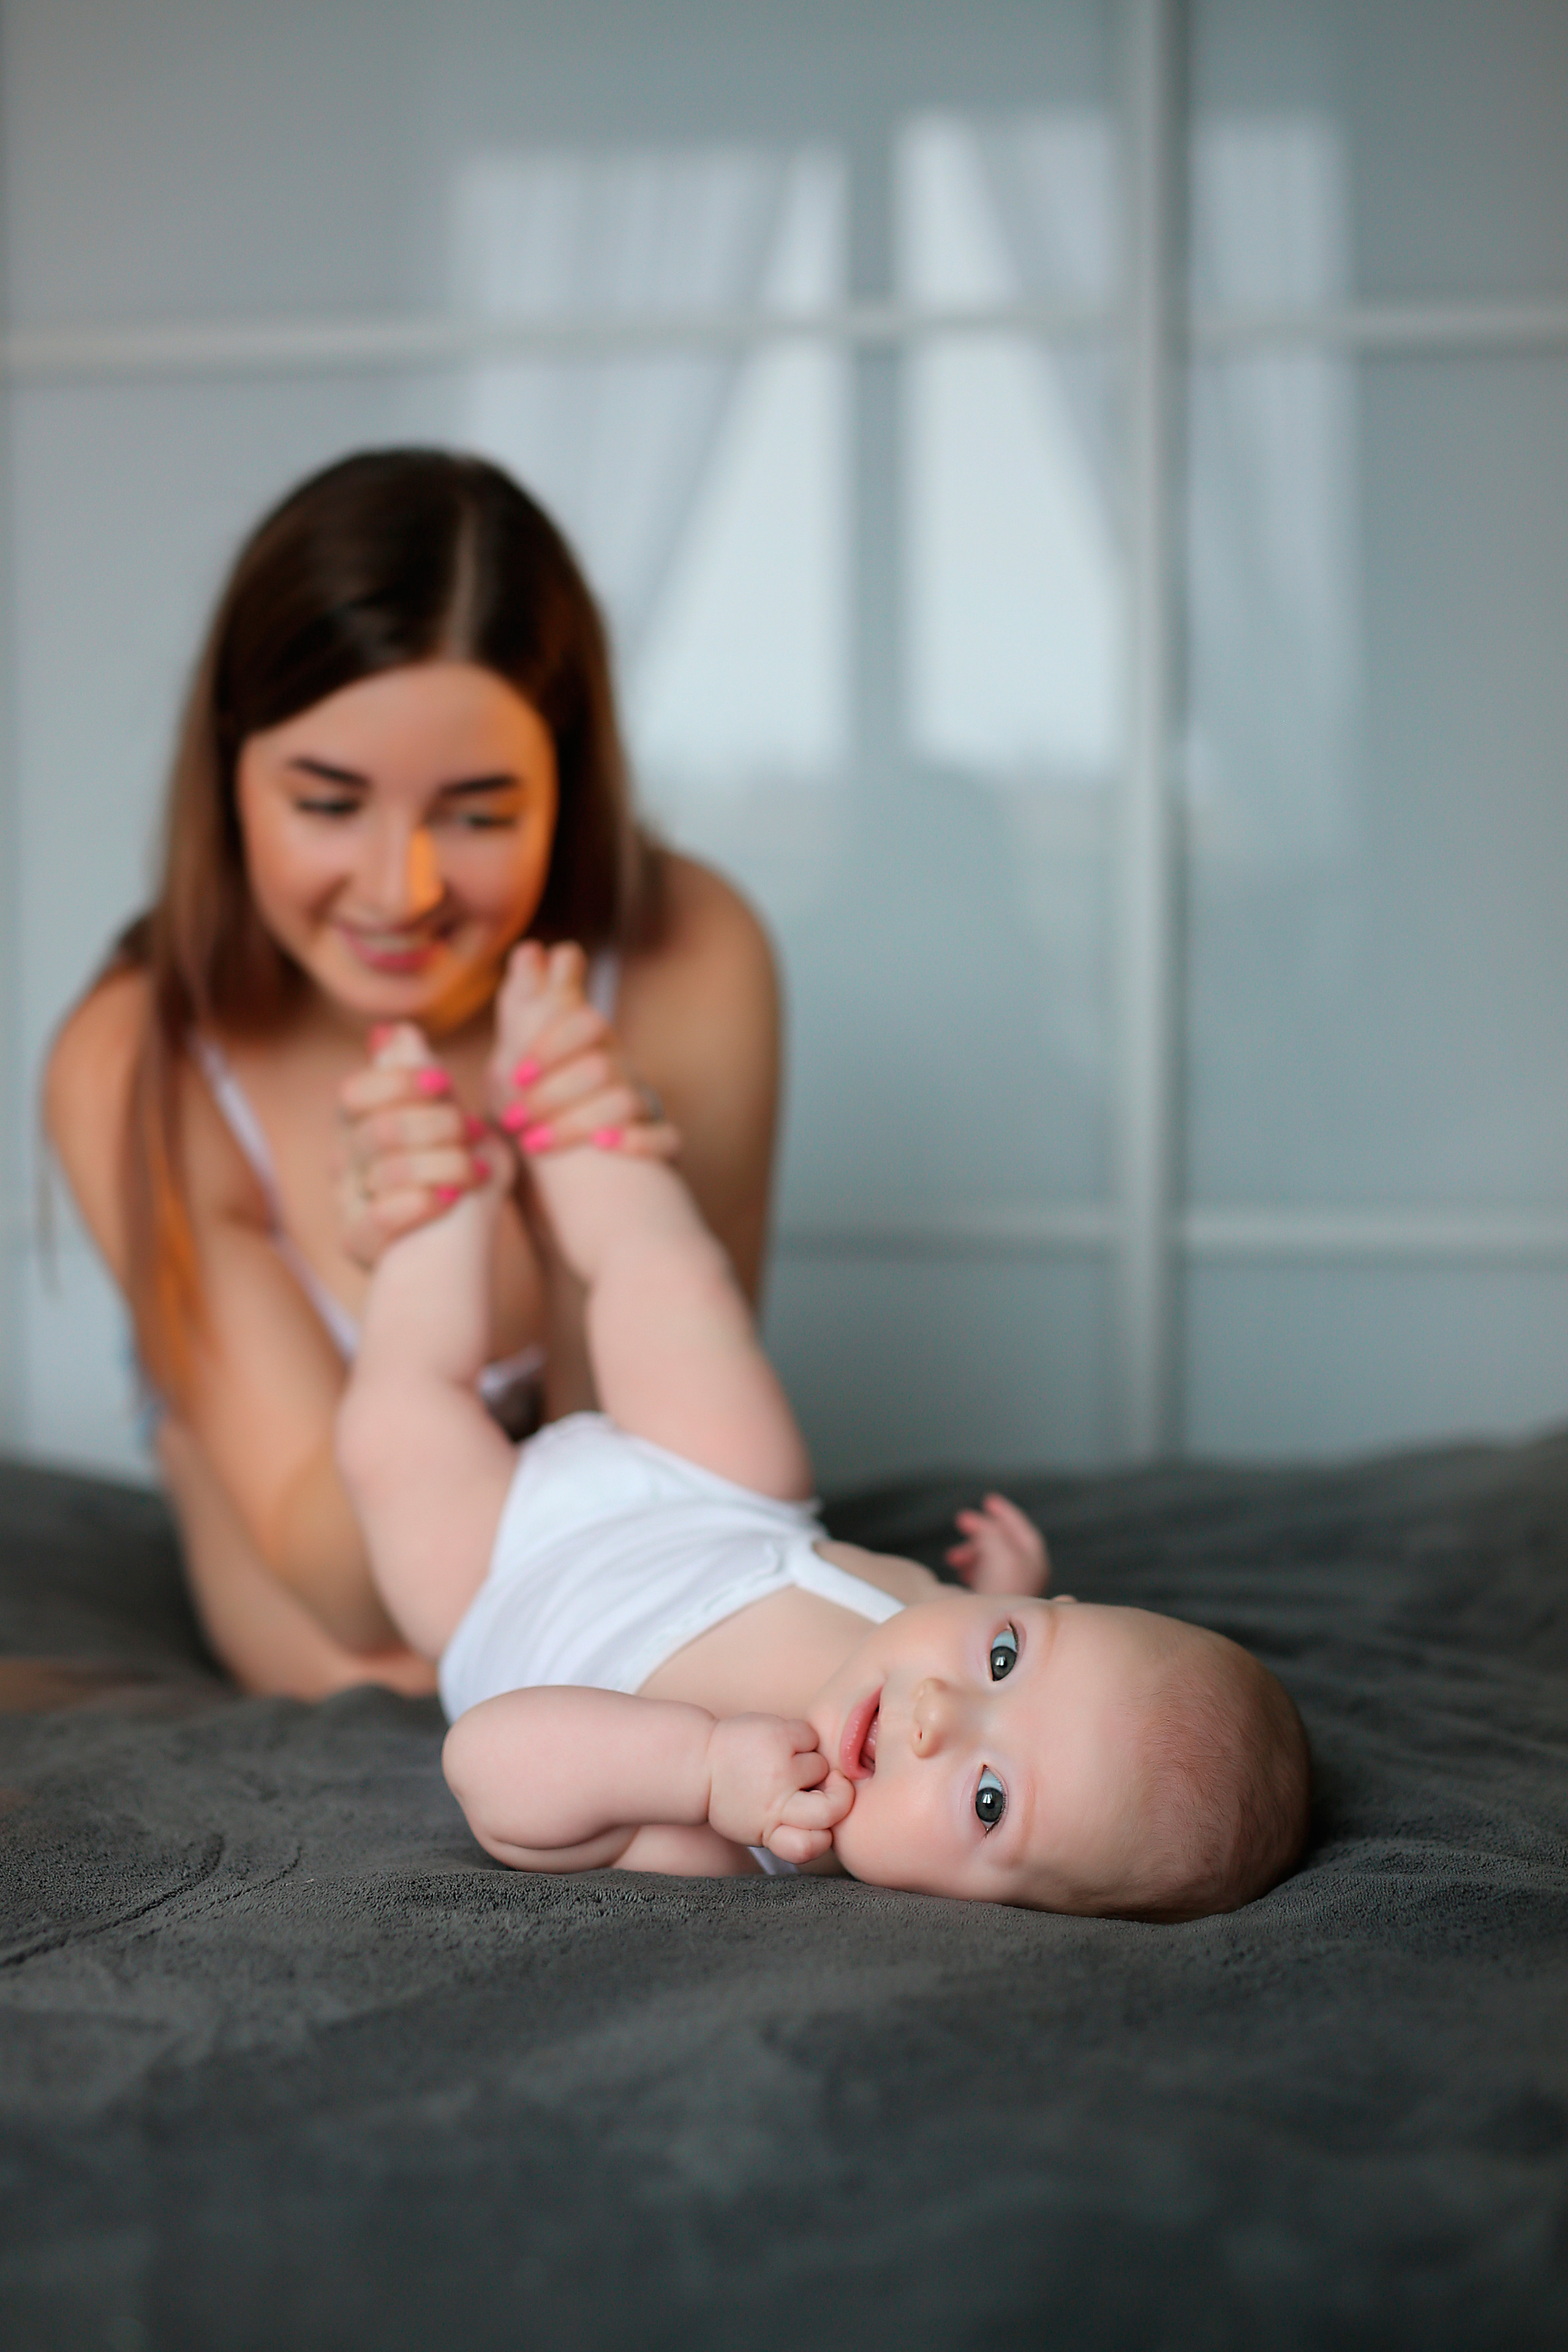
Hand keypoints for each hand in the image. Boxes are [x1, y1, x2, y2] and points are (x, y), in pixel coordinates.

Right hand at [335, 1023, 491, 1270]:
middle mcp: (345, 1160)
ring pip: (385, 1170)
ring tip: (476, 1172)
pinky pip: (377, 1216)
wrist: (474, 1251)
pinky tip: (452, 1201)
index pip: (355, 1093)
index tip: (444, 1083)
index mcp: (362, 1123)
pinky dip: (422, 1203)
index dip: (399, 1083)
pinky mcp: (356, 1241)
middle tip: (471, 1133)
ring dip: (444, 1166)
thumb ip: (424, 1078)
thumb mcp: (457, 1122)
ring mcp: (346, 1202)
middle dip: (436, 1127)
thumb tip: (395, 1031)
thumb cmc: (466, 1179)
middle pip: (378, 1129)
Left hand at [488, 940, 679, 1160]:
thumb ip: (525, 998)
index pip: (586, 1025)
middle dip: (552, 1094)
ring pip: (626, 1103)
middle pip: (600, 1067)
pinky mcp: (661, 1140)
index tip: (516, 1074)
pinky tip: (605, 1147)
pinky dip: (641, 1141)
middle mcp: (623, 1067)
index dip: (552, 1046)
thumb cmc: (541, 1089)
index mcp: (594, 1041)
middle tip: (512, 1119)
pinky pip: (668, 1138)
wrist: (565, 1152)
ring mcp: (645, 1103)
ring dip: (576, 1122)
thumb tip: (528, 948)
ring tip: (534, 1143)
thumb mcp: (523, 1044)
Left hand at [705, 1714, 854, 1863]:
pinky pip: (811, 1737)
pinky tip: (781, 1743)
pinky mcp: (778, 1734)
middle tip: (832, 1787)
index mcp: (768, 1830)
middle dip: (840, 1797)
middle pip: (833, 1809)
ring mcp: (778, 1766)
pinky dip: (802, 1739)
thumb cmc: (734, 1798)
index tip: (818, 1827)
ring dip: (811, 1764)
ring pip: (823, 1766)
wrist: (698, 1761)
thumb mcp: (754, 1828)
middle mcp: (775, 1802)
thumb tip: (835, 1818)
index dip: (823, 1837)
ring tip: (785, 1762)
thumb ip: (789, 1831)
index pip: (813, 1845)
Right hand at [946, 1493, 1050, 1596]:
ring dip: (971, 1551)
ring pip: (990, 1558)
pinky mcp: (997, 1600)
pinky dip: (971, 1567)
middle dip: (981, 1530)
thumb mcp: (999, 1549)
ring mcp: (1013, 1587)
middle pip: (1004, 1541)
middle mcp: (1028, 1573)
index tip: (988, 1500)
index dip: (1005, 1512)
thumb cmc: (1000, 1590)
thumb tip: (984, 1525)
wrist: (991, 1629)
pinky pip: (983, 1574)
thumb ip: (993, 1531)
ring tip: (953, 1557)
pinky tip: (960, 1571)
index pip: (1021, 1528)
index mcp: (1034, 1560)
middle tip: (961, 1520)